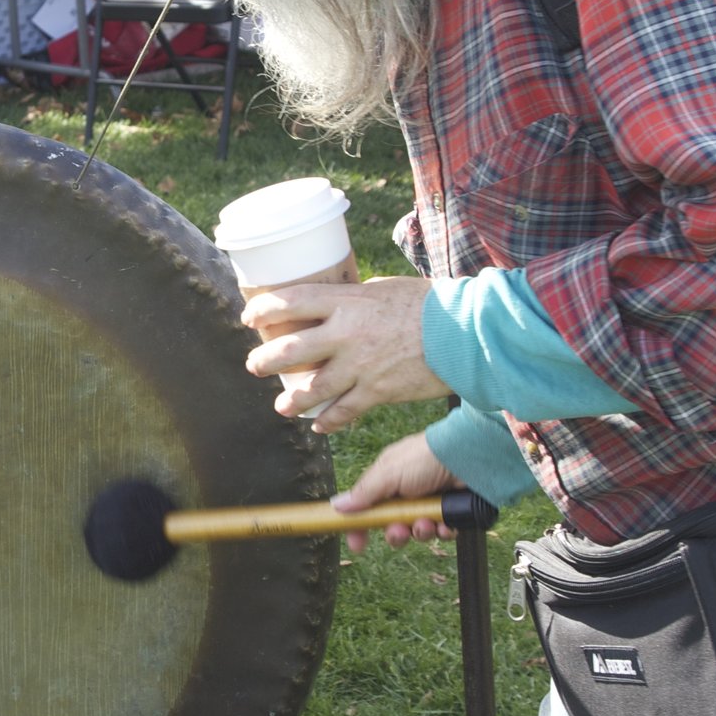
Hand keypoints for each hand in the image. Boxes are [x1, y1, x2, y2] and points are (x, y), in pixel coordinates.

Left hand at [241, 275, 450, 431]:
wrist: (465, 332)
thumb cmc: (429, 304)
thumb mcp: (384, 289)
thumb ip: (355, 300)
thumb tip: (335, 307)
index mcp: (347, 301)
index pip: (291, 302)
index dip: (263, 310)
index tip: (249, 318)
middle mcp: (346, 333)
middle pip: (290, 350)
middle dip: (265, 361)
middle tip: (254, 365)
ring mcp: (360, 365)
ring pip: (311, 388)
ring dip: (291, 400)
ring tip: (281, 406)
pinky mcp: (377, 391)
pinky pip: (344, 412)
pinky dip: (329, 421)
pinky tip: (320, 426)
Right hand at [331, 431, 460, 551]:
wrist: (469, 456)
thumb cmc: (426, 457)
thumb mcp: (389, 473)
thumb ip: (364, 492)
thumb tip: (337, 505)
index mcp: (389, 480)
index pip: (368, 508)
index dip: (361, 527)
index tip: (357, 544)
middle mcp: (408, 493)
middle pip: (393, 525)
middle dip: (395, 534)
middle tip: (399, 531)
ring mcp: (430, 503)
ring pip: (417, 531)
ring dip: (420, 532)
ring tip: (427, 523)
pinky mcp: (451, 512)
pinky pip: (441, 532)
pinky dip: (442, 531)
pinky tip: (445, 524)